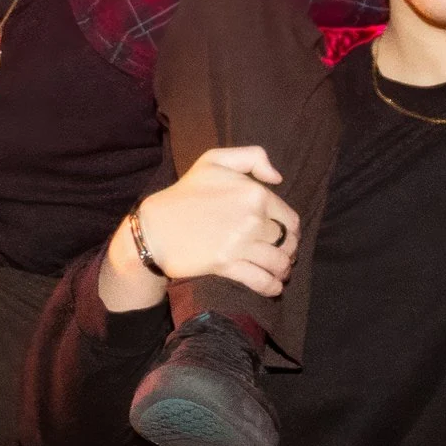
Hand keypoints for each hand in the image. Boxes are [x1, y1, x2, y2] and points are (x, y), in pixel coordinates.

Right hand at [105, 146, 297, 307]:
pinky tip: (273, 288)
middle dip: (288, 252)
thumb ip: (252, 157)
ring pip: (278, 262)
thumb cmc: (184, 193)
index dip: (291, 231)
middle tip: (282, 257)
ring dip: (282, 270)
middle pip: (286, 242)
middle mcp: (252, 218)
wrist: (154, 227)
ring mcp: (240, 243)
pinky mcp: (226, 264)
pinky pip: (261, 280)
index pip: (289, 219)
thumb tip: (278, 179)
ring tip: (279, 273)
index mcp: (255, 193)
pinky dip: (271, 287)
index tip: (284, 238)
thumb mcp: (214, 161)